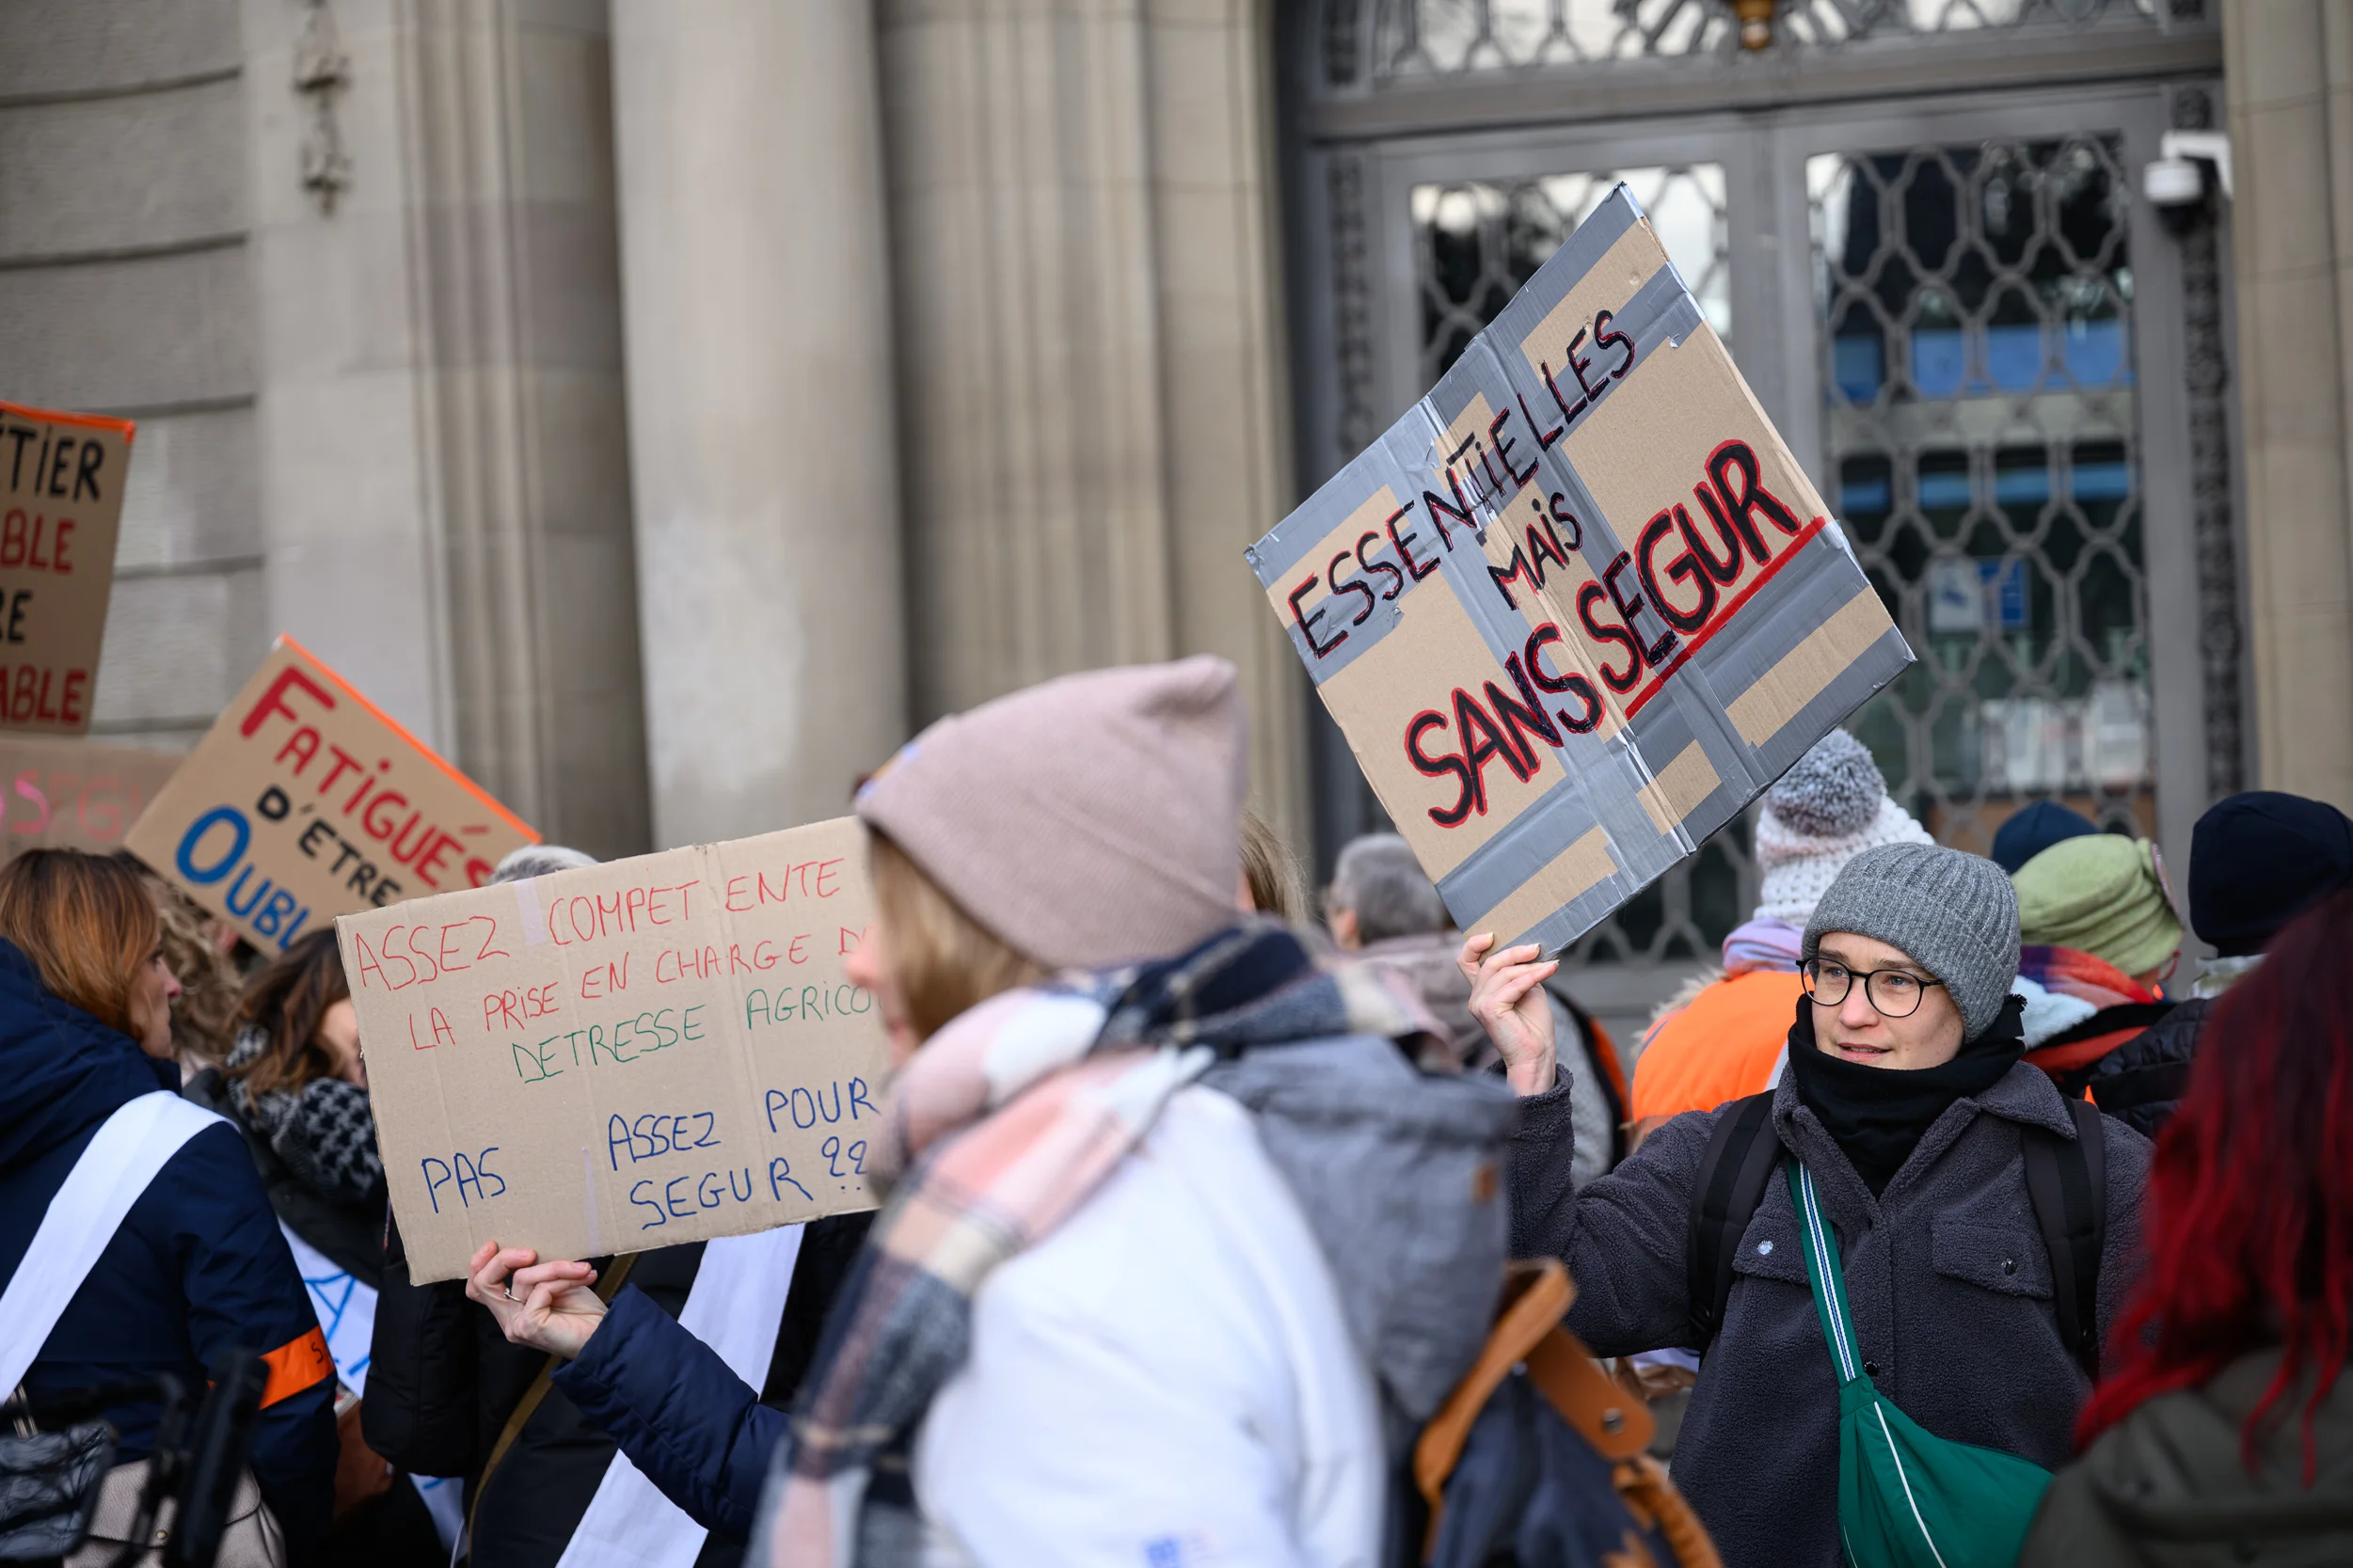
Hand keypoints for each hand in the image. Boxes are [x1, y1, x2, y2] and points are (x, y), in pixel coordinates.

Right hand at [465, 1241, 605, 1359]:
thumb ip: (537, 1273)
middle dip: (503, 1259)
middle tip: (531, 1253)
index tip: (493, 1244)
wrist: (604, 1335)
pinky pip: (541, 1289)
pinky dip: (564, 1280)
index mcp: (511, 1310)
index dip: (478, 1264)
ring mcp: (517, 1325)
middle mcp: (509, 1320)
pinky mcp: (529, 1326)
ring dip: (556, 1268)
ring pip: (522, 1278)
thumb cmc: (583, 1312)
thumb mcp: (555, 1283)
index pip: (478, 1289)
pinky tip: (584, 1280)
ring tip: (583, 1270)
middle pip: (484, 1283)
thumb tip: (530, 1251)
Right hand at [1459, 933, 1558, 1096]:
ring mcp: (1480, 1004)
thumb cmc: (1533, 1027)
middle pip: (1490, 963)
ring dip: (1528, 966)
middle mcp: (1476, 997)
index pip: (1465, 962)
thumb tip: (1529, 949)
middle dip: (1514, 952)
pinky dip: (1533, 976)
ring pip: (1502, 973)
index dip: (1474, 945)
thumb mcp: (1527, 989)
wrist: (1537, 1055)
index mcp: (1482, 992)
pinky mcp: (1490, 1010)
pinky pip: (1513, 985)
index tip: (1493, 935)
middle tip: (1536, 948)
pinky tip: (1549, 970)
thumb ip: (1520, 971)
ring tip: (1548, 965)